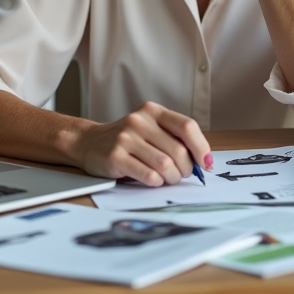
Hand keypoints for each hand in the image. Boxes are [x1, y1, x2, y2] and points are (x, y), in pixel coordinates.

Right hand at [73, 102, 211, 186]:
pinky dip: (156, 182)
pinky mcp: (115, 157)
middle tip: (182, 174)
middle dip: (186, 169)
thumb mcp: (149, 129)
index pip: (187, 126)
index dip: (201, 147)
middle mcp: (139, 121)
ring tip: (168, 178)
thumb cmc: (126, 139)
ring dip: (172, 178)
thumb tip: (203, 161)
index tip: (206, 163)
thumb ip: (173, 139)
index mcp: (152, 111)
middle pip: (178, 150)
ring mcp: (126, 138)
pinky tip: (153, 180)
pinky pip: (148, 175)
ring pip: (165, 165)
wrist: (87, 142)